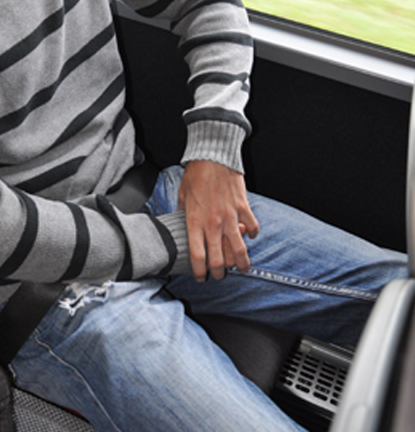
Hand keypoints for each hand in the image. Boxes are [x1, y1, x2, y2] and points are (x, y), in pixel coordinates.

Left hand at [178, 160, 258, 281]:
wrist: (213, 155)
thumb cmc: (196, 173)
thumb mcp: (182, 194)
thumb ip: (182, 211)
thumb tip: (179, 220)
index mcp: (195, 221)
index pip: (197, 256)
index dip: (199, 271)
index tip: (200, 276)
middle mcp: (213, 223)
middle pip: (219, 259)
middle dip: (220, 272)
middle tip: (220, 275)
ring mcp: (230, 216)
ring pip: (239, 249)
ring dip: (242, 263)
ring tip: (242, 268)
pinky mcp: (243, 207)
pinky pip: (252, 227)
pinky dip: (252, 234)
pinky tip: (250, 236)